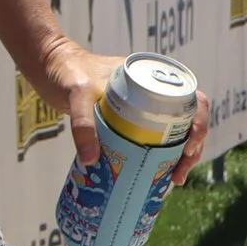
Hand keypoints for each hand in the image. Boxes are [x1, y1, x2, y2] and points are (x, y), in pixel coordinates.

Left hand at [36, 40, 212, 182]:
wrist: (47, 65)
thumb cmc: (66, 72)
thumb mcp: (77, 95)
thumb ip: (83, 124)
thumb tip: (92, 161)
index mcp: (152, 78)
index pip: (192, 100)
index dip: (199, 124)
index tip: (189, 148)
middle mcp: (152, 92)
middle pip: (187, 122)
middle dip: (191, 149)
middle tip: (178, 175)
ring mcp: (141, 106)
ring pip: (172, 132)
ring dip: (178, 155)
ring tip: (172, 179)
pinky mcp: (127, 119)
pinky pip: (151, 137)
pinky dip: (157, 154)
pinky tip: (155, 174)